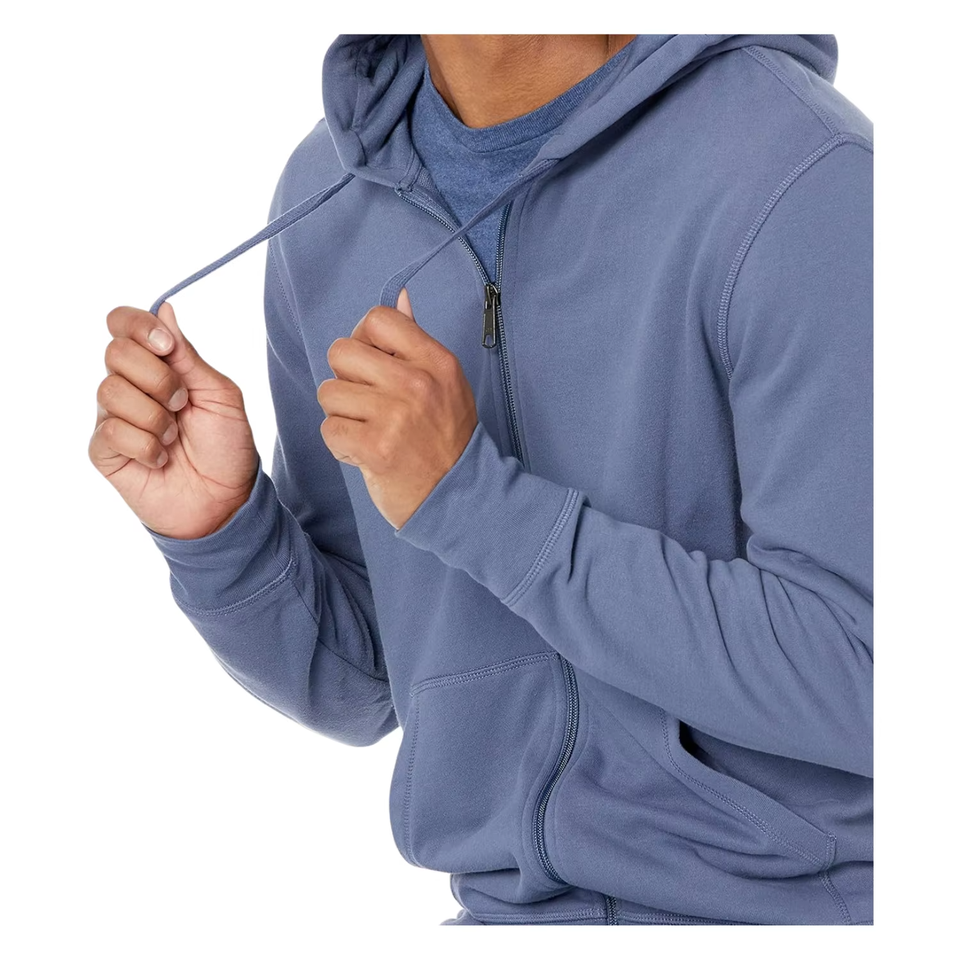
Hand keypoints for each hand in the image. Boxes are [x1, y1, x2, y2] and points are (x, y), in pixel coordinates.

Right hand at [89, 302, 258, 538]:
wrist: (225, 500)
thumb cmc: (227, 447)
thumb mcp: (220, 395)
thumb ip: (188, 356)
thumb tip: (164, 309)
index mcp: (158, 365)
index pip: (123, 324)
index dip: (138, 326)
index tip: (167, 348)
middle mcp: (130, 386)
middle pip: (114, 352)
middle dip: (157, 379)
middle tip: (182, 404)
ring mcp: (113, 417)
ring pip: (110, 392)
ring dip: (154, 417)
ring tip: (174, 437)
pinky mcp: (104, 450)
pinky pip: (111, 432)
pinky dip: (146, 446)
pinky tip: (161, 459)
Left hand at [318, 289, 478, 529]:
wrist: (461, 496)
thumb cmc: (447, 438)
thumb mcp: (444, 382)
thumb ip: (416, 340)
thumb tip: (400, 296)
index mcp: (436, 361)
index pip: (377, 320)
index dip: (363, 340)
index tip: (372, 366)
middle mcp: (417, 383)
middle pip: (341, 352)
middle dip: (345, 379)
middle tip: (367, 403)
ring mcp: (396, 416)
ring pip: (328, 392)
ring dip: (341, 414)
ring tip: (369, 429)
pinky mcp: (376, 448)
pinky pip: (329, 429)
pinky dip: (341, 445)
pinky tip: (365, 451)